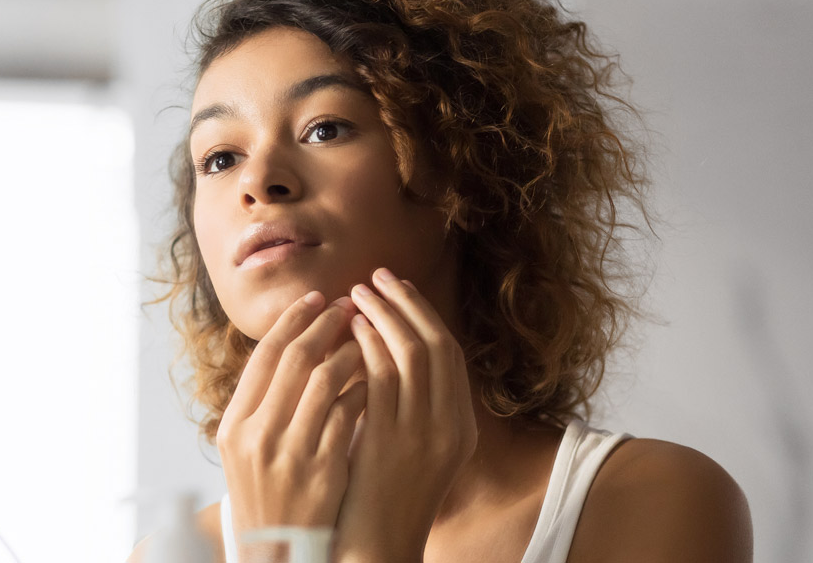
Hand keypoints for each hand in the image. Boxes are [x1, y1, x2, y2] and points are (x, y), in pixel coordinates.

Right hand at [216, 291, 368, 544]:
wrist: (278, 550)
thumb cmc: (266, 492)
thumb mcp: (245, 448)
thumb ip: (262, 401)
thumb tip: (292, 342)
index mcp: (235, 425)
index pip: (264, 355)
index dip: (293, 320)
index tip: (317, 297)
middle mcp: (257, 436)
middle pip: (295, 359)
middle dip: (325, 324)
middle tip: (348, 304)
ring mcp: (290, 454)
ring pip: (325, 381)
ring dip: (349, 351)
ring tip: (366, 337)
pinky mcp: (324, 471)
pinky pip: (349, 414)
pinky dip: (363, 389)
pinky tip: (376, 378)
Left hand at [335, 268, 477, 562]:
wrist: (376, 547)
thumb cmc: (383, 498)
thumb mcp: (411, 449)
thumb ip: (408, 405)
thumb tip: (385, 351)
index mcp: (460, 427)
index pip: (450, 353)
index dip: (424, 314)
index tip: (398, 288)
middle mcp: (451, 426)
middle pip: (437, 344)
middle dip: (406, 303)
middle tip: (377, 276)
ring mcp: (425, 434)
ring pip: (413, 353)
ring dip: (385, 315)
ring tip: (358, 293)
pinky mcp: (392, 441)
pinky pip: (384, 378)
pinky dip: (370, 345)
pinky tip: (352, 328)